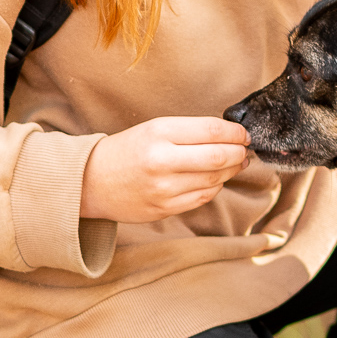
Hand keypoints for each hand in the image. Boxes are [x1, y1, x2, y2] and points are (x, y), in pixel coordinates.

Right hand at [80, 116, 250, 223]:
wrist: (92, 181)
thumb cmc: (127, 150)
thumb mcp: (154, 128)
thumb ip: (190, 131)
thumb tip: (230, 137)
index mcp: (159, 133)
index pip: (213, 131)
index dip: (236, 133)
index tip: (243, 134)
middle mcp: (162, 161)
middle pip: (220, 157)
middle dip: (239, 153)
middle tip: (244, 150)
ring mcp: (164, 189)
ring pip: (215, 179)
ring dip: (231, 171)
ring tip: (234, 163)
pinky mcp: (165, 209)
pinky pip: (203, 197)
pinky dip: (214, 186)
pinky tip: (214, 179)